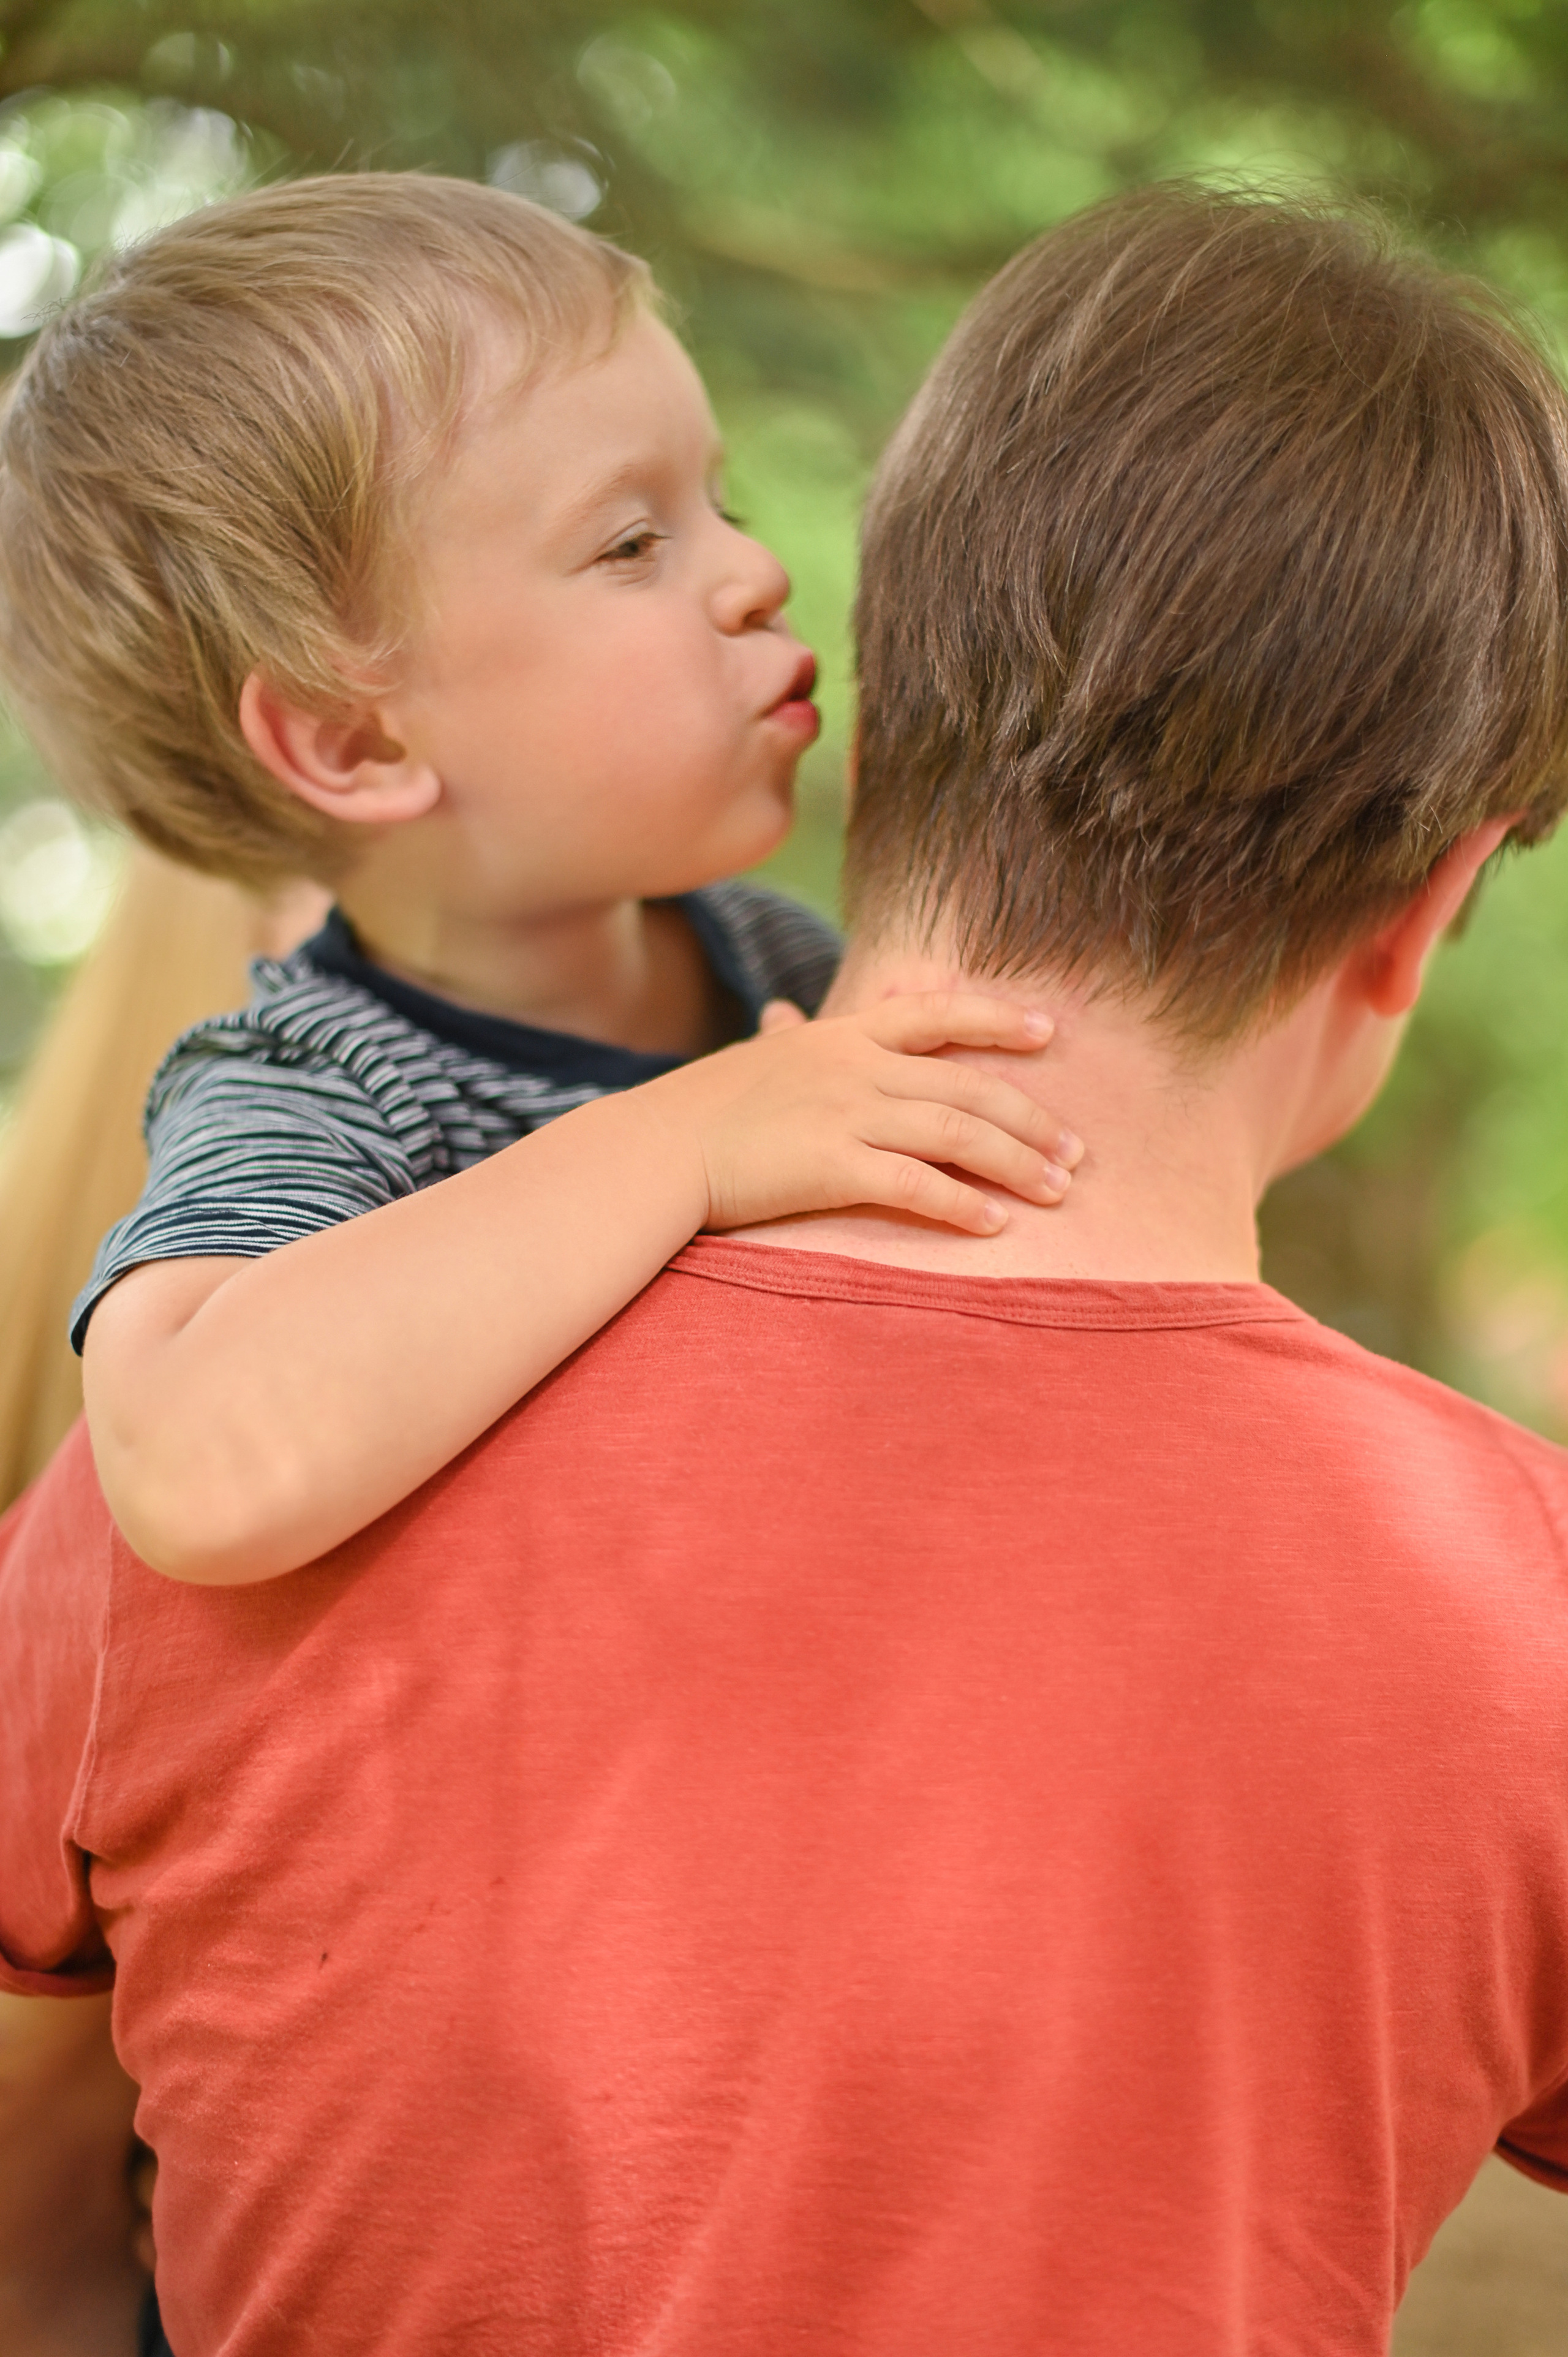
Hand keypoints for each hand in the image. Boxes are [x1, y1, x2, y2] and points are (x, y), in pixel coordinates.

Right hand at [644, 992, 1082, 1236]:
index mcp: (842, 1036)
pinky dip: (962, 1204)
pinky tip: (993, 1223)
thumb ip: (788, 1040)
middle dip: (1032, 1119)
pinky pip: (916, 1184)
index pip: (937, 1014)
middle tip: (1076, 1153)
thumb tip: (782, 1016)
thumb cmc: (704, 1110)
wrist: (657, 1148)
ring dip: (1017, 1163)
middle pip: (967, 1086)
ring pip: (957, 1133)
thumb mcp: (756, 1058)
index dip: (999, 1020)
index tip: (1050, 1032)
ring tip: (1055, 1191)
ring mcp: (845, 1114)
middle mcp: (854, 1067)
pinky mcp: (831, 1167)